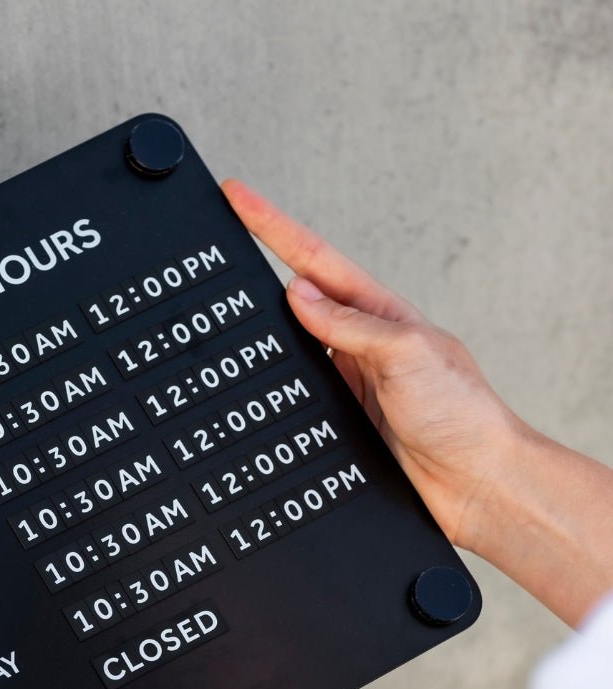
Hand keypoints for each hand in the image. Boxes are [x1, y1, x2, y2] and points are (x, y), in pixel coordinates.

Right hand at [222, 179, 520, 550]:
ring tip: (226, 312)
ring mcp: (349, 381)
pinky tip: (255, 385)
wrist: (476, 484)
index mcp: (380, 313)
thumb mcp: (406, 354)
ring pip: (292, 347)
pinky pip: (297, 392)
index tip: (238, 196)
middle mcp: (361, 342)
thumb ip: (349, 325)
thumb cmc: (462, 416)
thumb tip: (297, 294)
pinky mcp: (341, 420)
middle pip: (297, 296)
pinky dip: (274, 386)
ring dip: (263, 332)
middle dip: (259, 266)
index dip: (273, 225)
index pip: (314, 259)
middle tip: (220, 240)